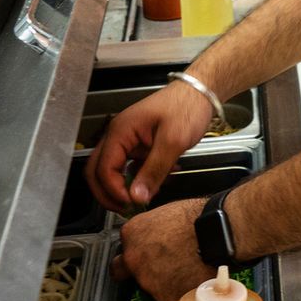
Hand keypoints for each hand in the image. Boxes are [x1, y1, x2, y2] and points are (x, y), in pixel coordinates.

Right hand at [85, 81, 213, 211]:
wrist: (201, 92)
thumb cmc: (187, 105)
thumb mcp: (173, 141)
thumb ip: (154, 170)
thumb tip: (137, 196)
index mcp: (121, 131)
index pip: (103, 168)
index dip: (113, 190)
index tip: (130, 203)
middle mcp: (119, 134)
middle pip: (98, 171)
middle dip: (109, 193)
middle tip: (126, 208)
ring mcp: (129, 139)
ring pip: (115, 171)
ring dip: (128, 186)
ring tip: (148, 194)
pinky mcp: (140, 144)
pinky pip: (132, 166)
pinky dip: (142, 176)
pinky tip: (162, 177)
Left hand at [113, 197, 210, 300]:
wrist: (217, 233)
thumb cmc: (197, 217)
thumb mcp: (163, 214)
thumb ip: (148, 230)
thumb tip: (150, 237)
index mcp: (131, 234)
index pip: (122, 247)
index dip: (135, 249)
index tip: (145, 250)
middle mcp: (133, 259)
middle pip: (122, 270)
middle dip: (133, 269)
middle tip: (154, 265)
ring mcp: (147, 280)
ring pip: (146, 284)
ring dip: (158, 280)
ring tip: (180, 268)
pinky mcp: (164, 296)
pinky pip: (166, 295)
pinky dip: (174, 289)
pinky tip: (187, 277)